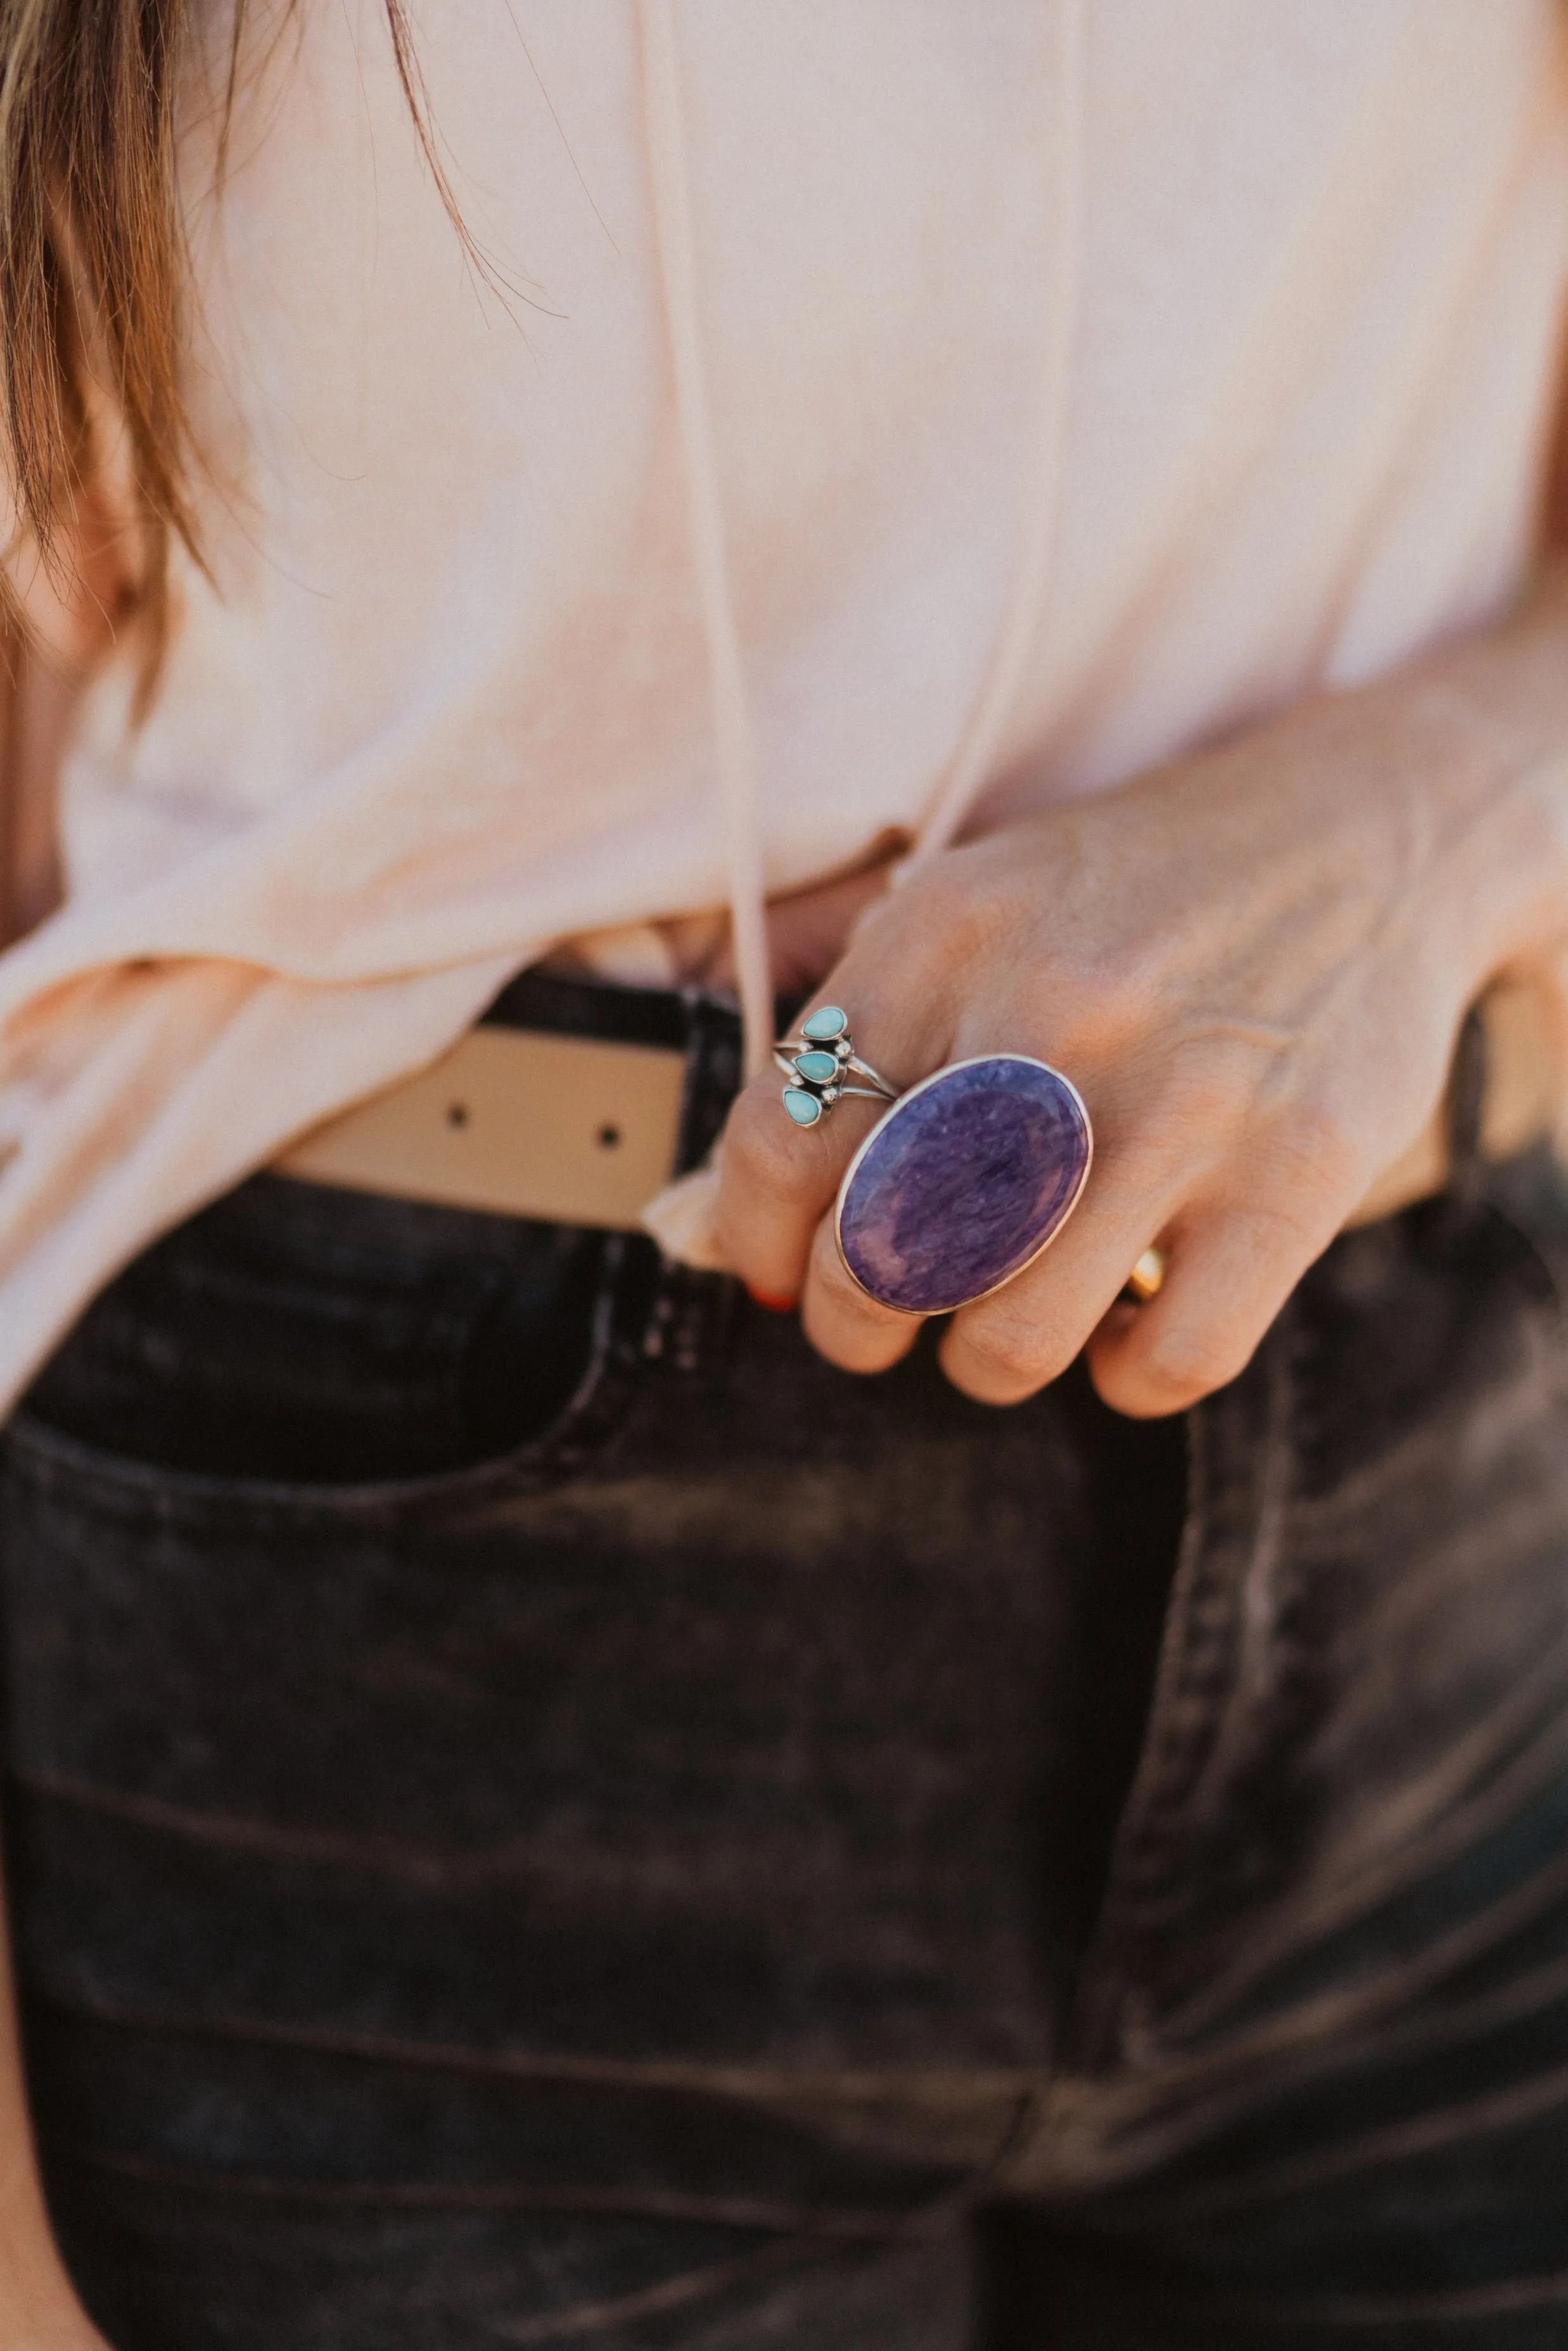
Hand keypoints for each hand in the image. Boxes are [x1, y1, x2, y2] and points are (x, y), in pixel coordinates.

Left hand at [718, 577, 1567, 1414]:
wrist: (1371, 827)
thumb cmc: (1137, 894)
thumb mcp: (973, 896)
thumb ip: (845, 1029)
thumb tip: (722, 1220)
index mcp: (945, 932)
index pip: (779, 1145)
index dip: (758, 1245)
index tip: (780, 1275)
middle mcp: (1050, 1009)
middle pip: (880, 1261)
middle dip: (859, 1322)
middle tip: (884, 1316)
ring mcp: (1183, 1096)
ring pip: (1011, 1338)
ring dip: (989, 1357)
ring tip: (1010, 1313)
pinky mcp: (1298, 1172)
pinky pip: (1166, 1363)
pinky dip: (1128, 1376)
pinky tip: (1130, 1320)